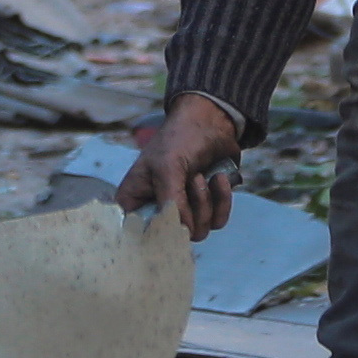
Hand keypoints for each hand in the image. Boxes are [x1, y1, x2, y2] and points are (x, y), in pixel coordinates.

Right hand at [122, 93, 241, 237]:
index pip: (139, 235)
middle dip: (192, 208)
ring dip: (207, 202)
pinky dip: (223, 200)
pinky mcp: (206, 207)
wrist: (210, 122)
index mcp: (134, 201)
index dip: (159, 232)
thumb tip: (185, 232)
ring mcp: (182, 210)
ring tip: (204, 175)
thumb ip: (172, 202)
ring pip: (200, 230)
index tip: (176, 214)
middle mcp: (157, 210)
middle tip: (193, 179)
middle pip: (176, 235)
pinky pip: (218, 221)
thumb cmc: (179, 139)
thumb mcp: (168, 168)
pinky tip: (220, 178)